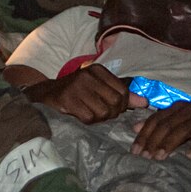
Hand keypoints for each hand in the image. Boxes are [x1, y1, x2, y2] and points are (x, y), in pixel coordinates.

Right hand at [22, 64, 145, 123]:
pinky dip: (87, 121)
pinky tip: (79, 115)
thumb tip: (145, 103)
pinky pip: (89, 118)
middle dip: (111, 114)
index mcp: (98, 70)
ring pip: (103, 112)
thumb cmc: (76, 92)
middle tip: (99, 112)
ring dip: (98, 119)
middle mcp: (88, 75)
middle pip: (115, 103)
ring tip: (88, 113)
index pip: (123, 92)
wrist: (45, 95)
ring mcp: (77, 86)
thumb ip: (122, 95)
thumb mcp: (99, 88)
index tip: (112, 108)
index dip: (121, 105)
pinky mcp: (67, 99)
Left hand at [131, 101, 190, 159]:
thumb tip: (135, 128)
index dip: (144, 134)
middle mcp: (188, 110)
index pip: (156, 119)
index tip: (134, 150)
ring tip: (159, 157)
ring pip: (181, 130)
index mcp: (178, 107)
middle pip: (166, 125)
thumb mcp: (182, 120)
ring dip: (169, 144)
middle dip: (152, 141)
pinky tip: (189, 157)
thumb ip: (161, 123)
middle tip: (143, 157)